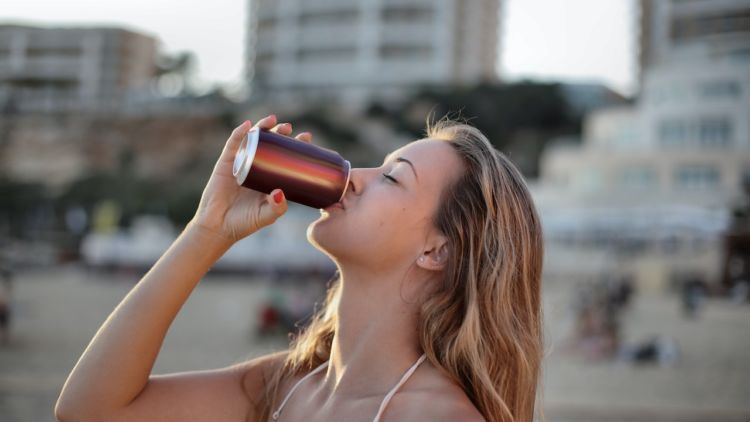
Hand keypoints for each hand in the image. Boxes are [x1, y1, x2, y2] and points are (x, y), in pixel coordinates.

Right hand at [190, 114, 312, 243]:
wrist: (218, 227)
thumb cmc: (244, 222)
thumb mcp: (266, 216)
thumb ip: (276, 207)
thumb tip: (281, 192)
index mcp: (270, 177)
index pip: (285, 156)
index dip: (295, 146)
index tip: (306, 138)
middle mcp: (257, 167)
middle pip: (271, 144)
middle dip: (281, 133)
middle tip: (290, 129)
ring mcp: (241, 163)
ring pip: (253, 140)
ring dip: (263, 127)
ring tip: (273, 120)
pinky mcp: (226, 163)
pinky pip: (233, 145)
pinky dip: (239, 133)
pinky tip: (247, 125)